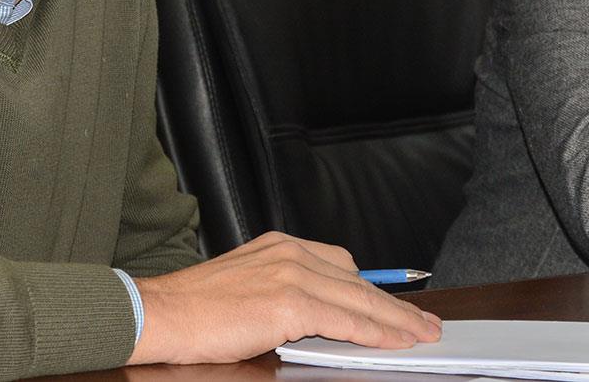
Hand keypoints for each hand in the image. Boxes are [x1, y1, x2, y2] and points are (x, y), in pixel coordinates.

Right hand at [127, 231, 441, 364]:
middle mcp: (289, 252)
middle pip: (358, 281)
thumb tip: (323, 315)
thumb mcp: (246, 284)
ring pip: (360, 300)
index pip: (342, 264)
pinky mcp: (290, 302)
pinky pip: (346, 320)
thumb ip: (284, 290)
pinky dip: (375, 333)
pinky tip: (393, 344)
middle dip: (395, 306)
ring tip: (422, 336)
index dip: (374, 289)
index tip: (398, 304)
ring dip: (396, 321)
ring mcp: (291, 274)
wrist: (161, 312)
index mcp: (279, 244)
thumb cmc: (195, 308)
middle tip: (426, 324)